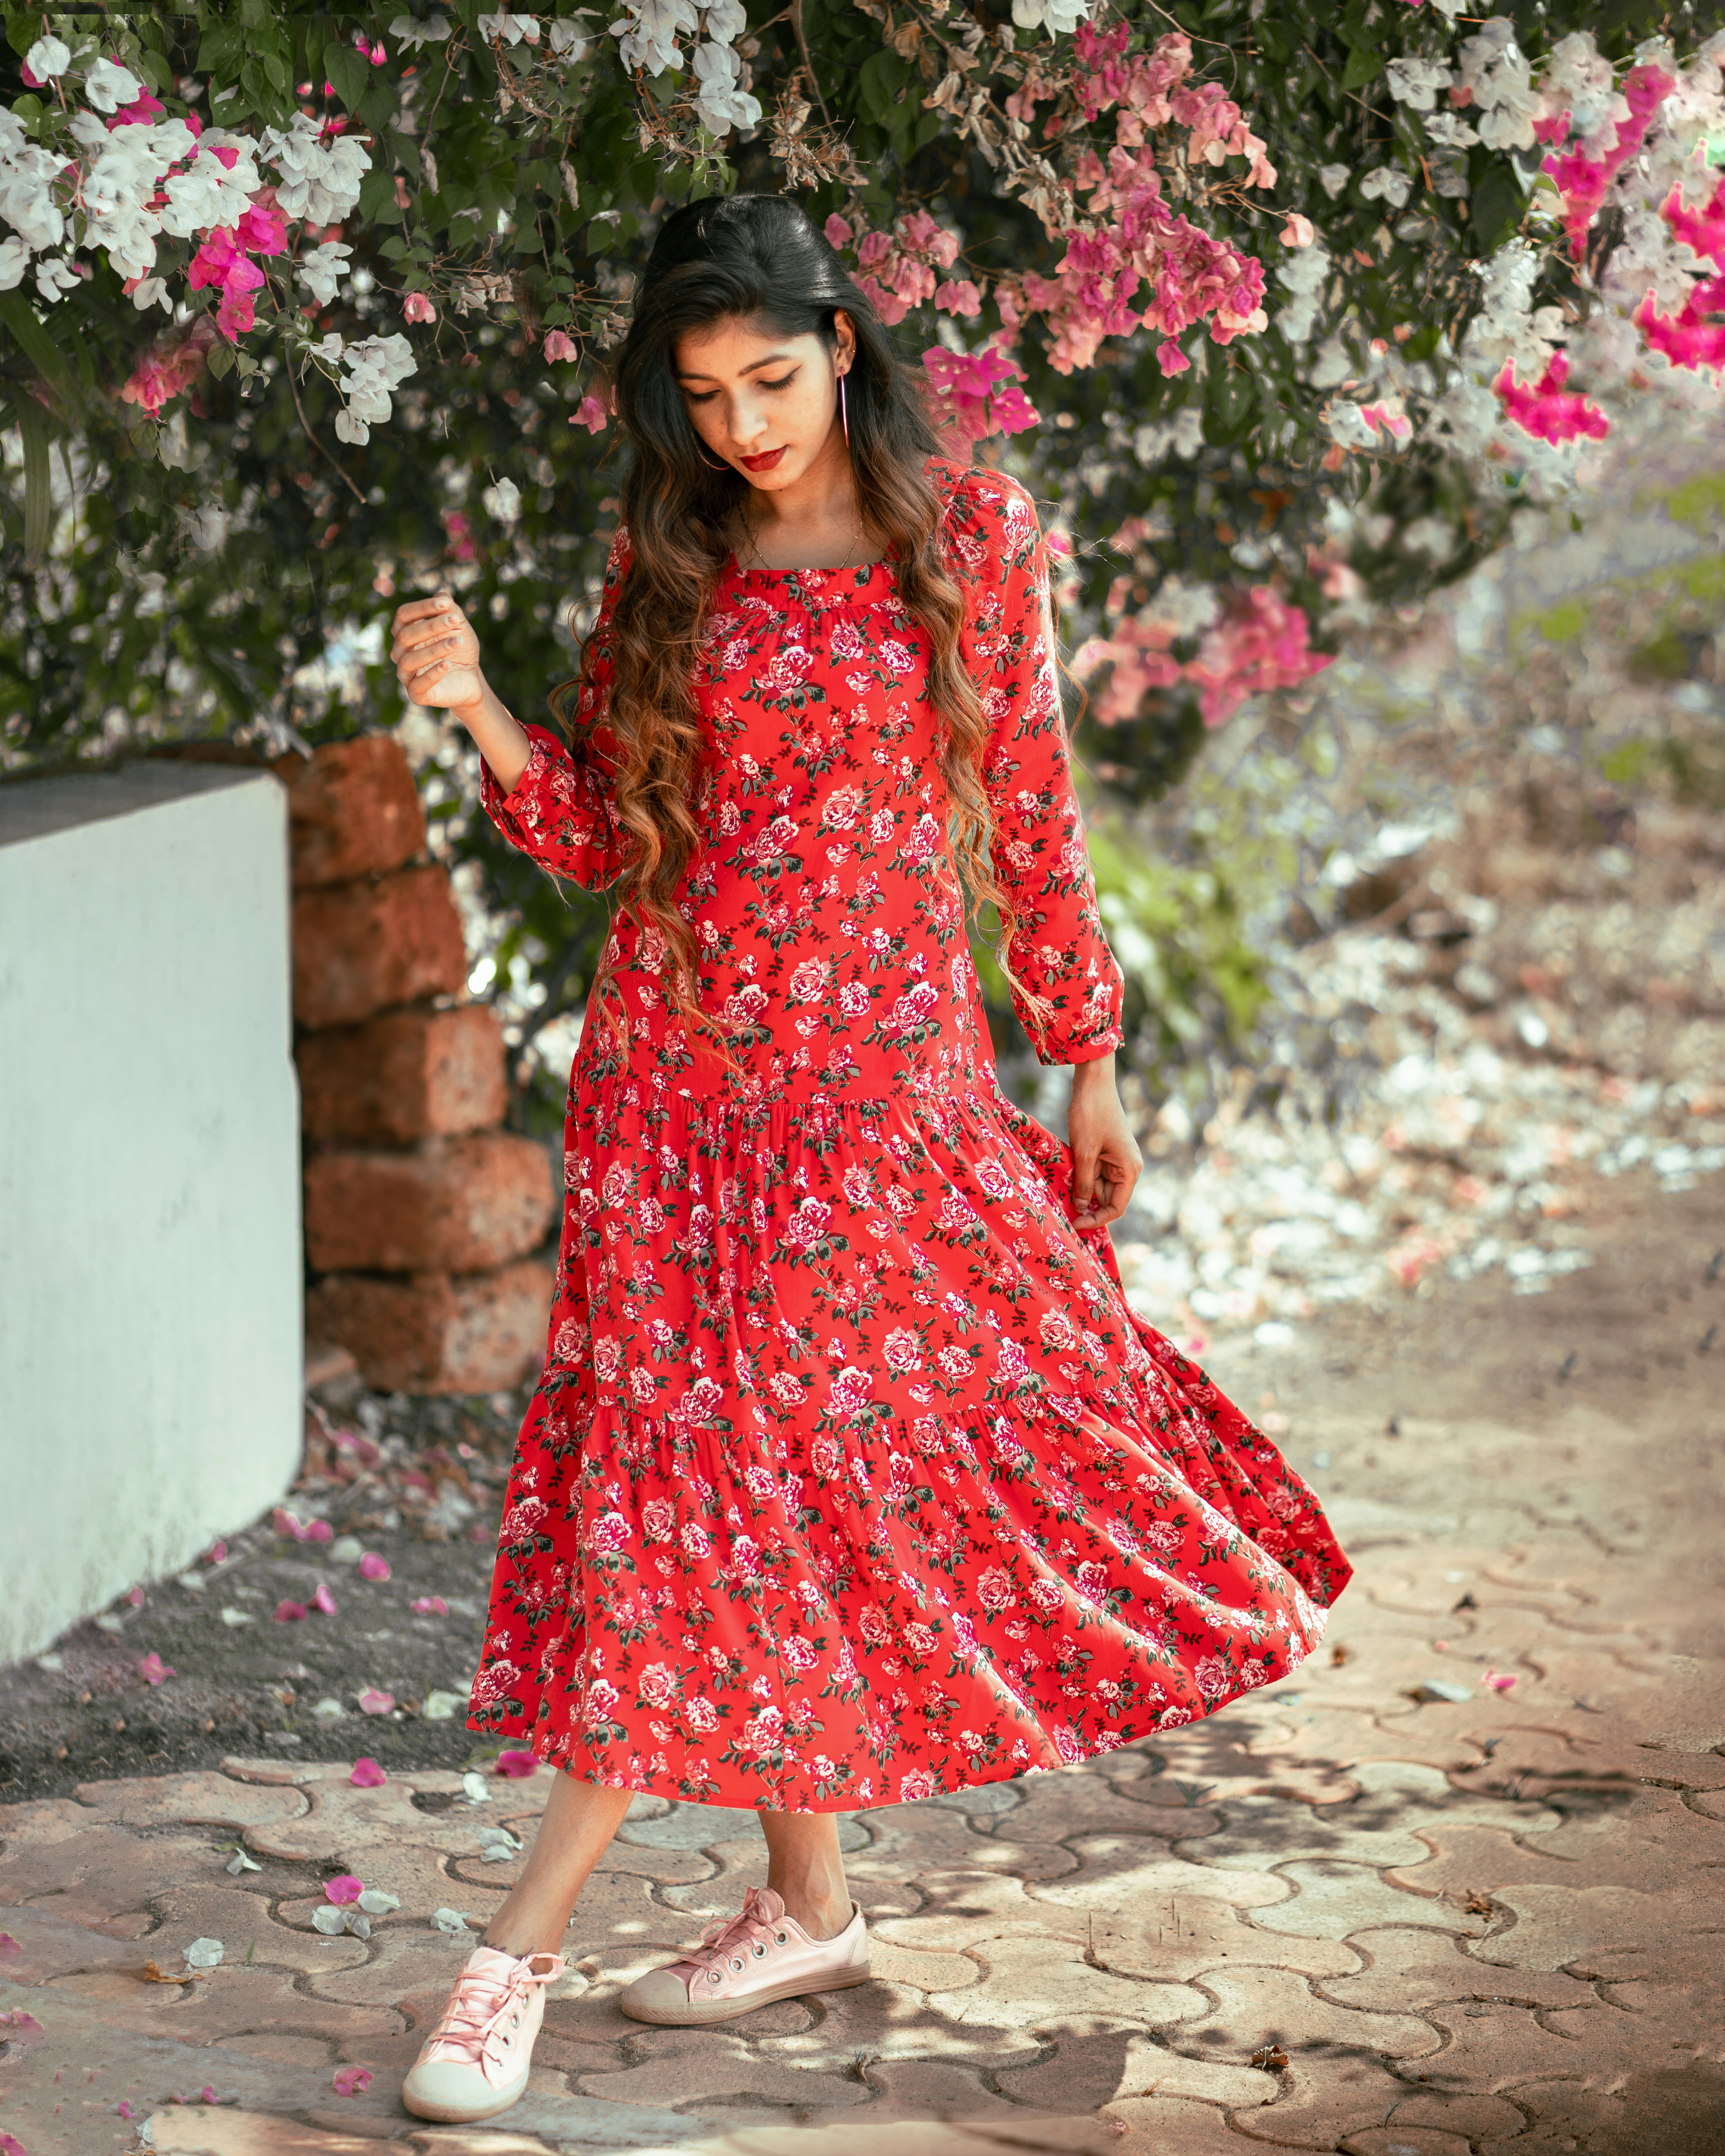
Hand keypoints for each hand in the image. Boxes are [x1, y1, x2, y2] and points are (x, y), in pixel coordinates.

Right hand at [390, 590, 484, 712]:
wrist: (471, 679)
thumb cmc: (460, 650)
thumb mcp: (458, 627)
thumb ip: (449, 610)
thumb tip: (443, 593)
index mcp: (405, 633)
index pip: (404, 615)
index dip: (423, 607)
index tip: (446, 602)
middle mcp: (400, 653)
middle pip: (406, 635)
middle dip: (432, 626)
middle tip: (456, 620)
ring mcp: (406, 675)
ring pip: (410, 659)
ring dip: (435, 648)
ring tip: (458, 641)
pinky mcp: (416, 694)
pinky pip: (418, 685)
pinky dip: (432, 674)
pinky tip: (447, 665)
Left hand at [1067, 1055, 1142, 1231]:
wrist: (1093, 1081)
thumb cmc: (1091, 1114)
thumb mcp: (1084, 1153)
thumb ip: (1084, 1183)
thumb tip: (1081, 1208)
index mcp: (1129, 1170)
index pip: (1116, 1208)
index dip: (1096, 1219)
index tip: (1074, 1224)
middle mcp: (1127, 1167)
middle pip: (1107, 1198)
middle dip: (1086, 1203)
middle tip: (1061, 1206)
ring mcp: (1117, 1158)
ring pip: (1098, 1185)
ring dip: (1080, 1187)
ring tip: (1061, 1186)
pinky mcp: (1106, 1151)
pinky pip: (1094, 1171)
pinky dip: (1080, 1175)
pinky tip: (1065, 1174)